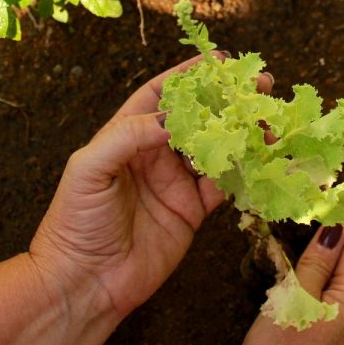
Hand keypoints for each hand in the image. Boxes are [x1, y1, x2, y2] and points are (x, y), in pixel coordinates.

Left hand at [28, 54, 269, 324]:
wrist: (83, 284)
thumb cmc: (74, 223)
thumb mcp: (89, 170)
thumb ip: (127, 136)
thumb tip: (170, 119)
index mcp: (126, 136)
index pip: (161, 95)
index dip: (188, 75)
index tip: (219, 60)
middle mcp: (153, 155)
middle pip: (197, 117)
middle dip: (227, 99)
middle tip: (260, 84)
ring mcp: (175, 183)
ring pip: (217, 148)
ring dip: (242, 132)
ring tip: (269, 120)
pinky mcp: (191, 212)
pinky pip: (224, 185)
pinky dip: (245, 170)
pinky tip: (262, 157)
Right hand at [229, 226, 343, 344]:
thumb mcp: (296, 295)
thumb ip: (317, 262)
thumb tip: (334, 230)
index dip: (339, 226)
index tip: (321, 204)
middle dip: (329, 242)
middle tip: (306, 217)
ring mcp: (343, 330)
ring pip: (337, 283)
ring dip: (320, 261)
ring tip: (298, 240)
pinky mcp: (328, 338)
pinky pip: (328, 300)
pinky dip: (316, 281)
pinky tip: (297, 275)